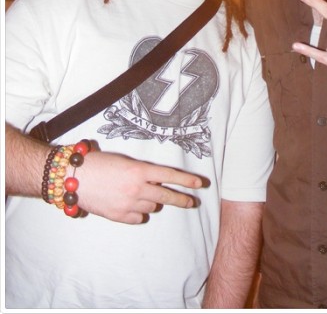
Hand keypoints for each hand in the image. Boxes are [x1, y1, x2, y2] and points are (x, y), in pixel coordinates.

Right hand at [76, 150, 202, 223]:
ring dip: (152, 202)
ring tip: (140, 194)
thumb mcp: (124, 162)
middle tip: (191, 202)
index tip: (199, 184)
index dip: (186, 180)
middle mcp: (136, 188)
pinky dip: (138, 213)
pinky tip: (130, 205)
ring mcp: (128, 204)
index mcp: (139, 170)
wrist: (73, 178)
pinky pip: (138, 218)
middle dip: (181, 199)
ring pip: (152, 207)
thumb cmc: (97, 163)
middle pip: (166, 196)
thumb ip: (141, 172)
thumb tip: (155, 181)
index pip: (170, 175)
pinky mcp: (118, 216)